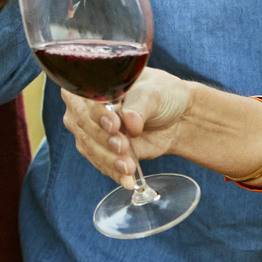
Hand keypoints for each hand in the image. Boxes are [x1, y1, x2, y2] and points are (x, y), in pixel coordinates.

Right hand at [61, 67, 191, 185]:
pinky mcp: (103, 151)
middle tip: (123, 146)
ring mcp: (93, 131)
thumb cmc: (162, 94)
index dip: (97, 114)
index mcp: (95, 83)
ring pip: (92, 148)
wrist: (177, 118)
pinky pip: (102, 164)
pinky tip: (127, 179)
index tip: (114, 124)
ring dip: (110, 160)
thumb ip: (139, 106)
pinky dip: (114, 172)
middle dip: (104, 140)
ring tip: (129, 166)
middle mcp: (86, 107)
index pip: (86, 99)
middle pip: (85, 126)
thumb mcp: (154, 92)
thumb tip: (130, 121)